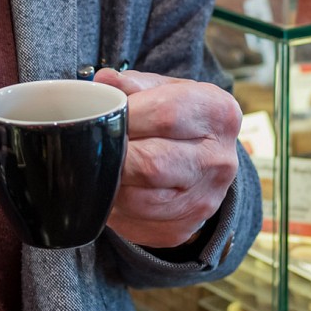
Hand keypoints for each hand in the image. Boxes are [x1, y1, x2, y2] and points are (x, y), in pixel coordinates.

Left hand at [94, 69, 241, 248]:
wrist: (203, 162)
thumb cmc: (178, 119)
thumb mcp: (164, 90)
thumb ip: (132, 85)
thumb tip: (102, 82)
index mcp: (218, 114)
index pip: (165, 114)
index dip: (126, 116)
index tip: (103, 116)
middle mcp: (218, 160)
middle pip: (153, 164)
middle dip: (115, 155)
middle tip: (92, 147)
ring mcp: (204, 200)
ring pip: (140, 199)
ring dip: (111, 184)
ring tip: (98, 168)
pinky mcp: (183, 228)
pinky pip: (136, 222)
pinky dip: (114, 207)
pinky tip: (110, 190)